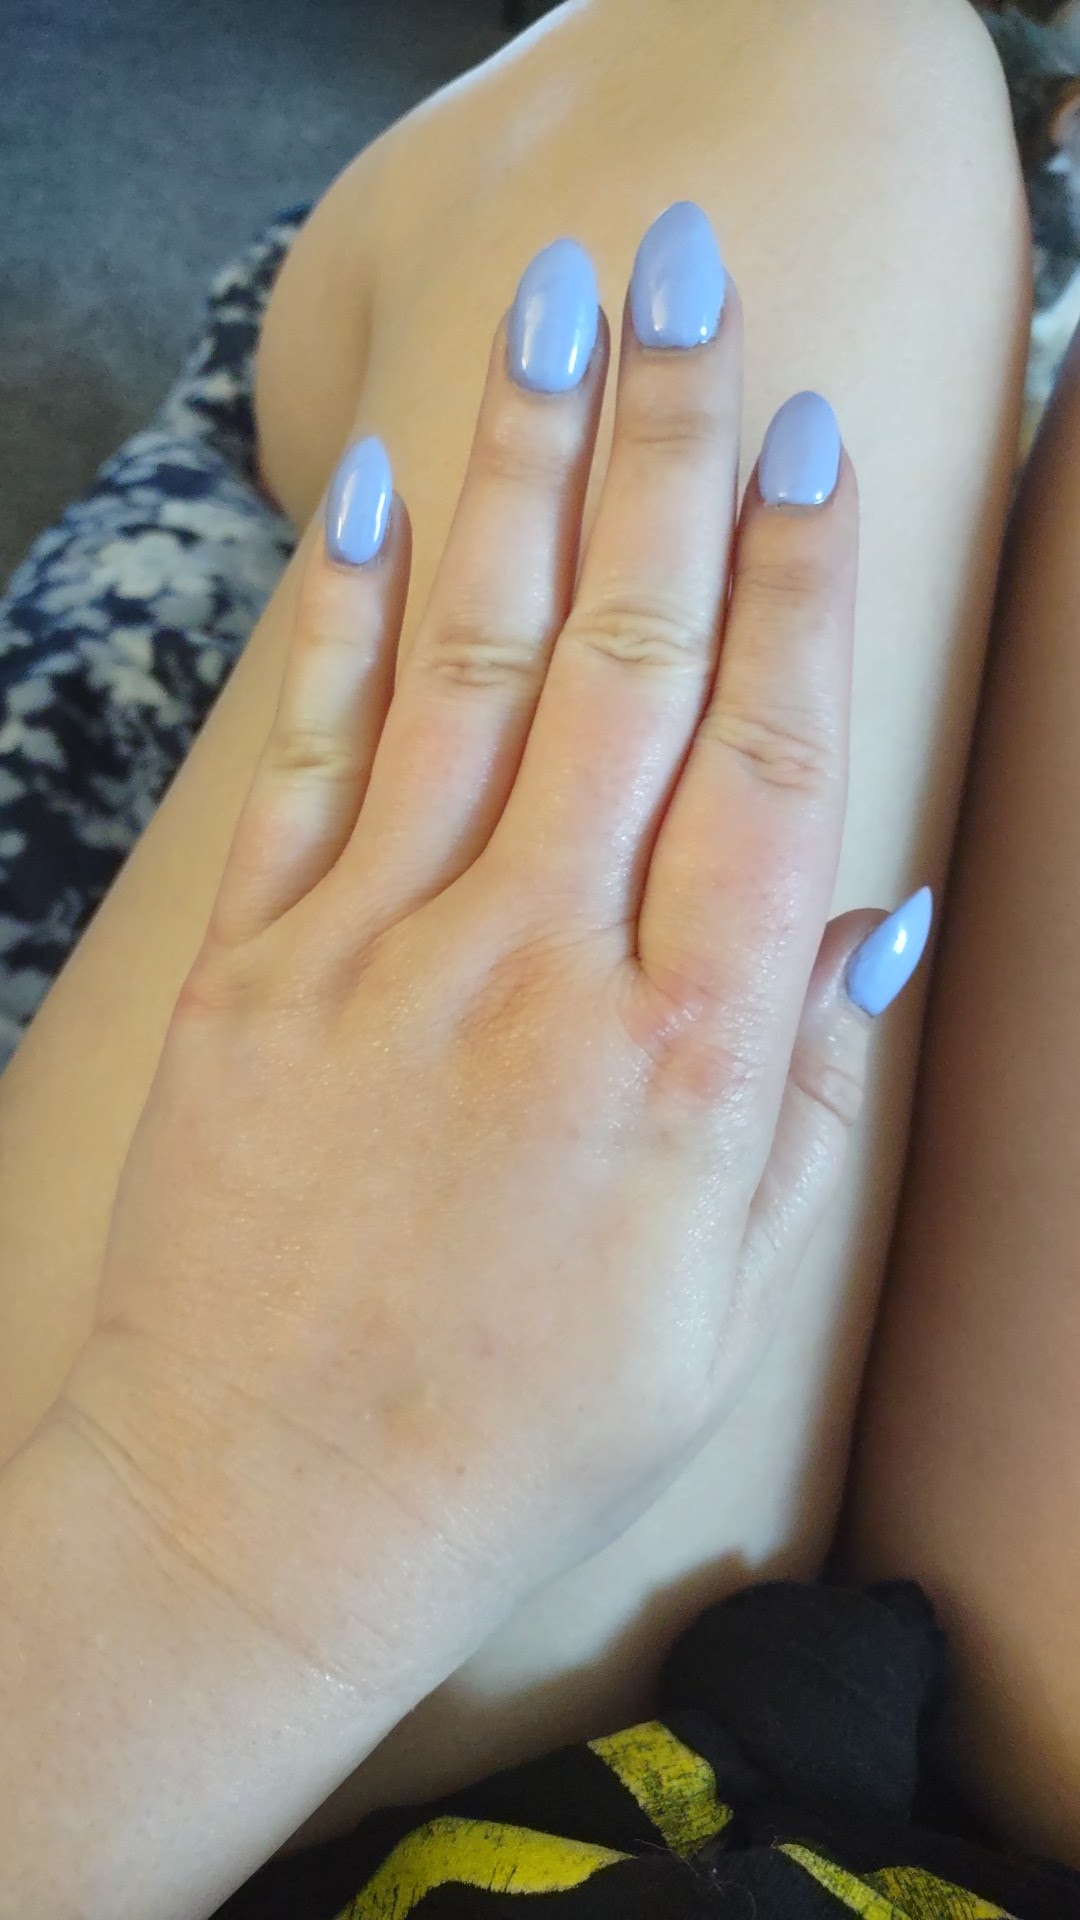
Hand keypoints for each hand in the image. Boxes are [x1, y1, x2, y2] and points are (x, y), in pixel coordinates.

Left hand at [57, 211, 925, 1692]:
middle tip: (693, 277)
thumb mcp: (723, 1298)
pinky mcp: (256, 972)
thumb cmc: (519, 1430)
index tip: (814, 433)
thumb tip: (872, 910)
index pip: (765, 758)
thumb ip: (802, 1091)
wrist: (257, 1520)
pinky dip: (355, 613)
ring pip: (474, 665)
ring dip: (524, 471)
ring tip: (558, 315)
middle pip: (625, 658)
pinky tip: (390, 487)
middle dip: (669, 446)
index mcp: (682, 1060)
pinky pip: (314, 757)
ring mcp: (380, 957)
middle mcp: (538, 973)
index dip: (795, 579)